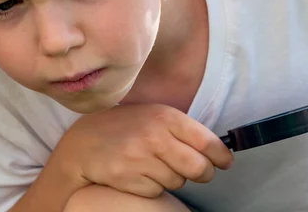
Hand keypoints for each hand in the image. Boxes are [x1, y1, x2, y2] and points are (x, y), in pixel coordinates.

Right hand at [54, 104, 233, 198]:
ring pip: (178, 182)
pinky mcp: (127, 177)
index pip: (207, 142)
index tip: (225, 162)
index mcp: (165, 116)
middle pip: (199, 168)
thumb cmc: (123, 128)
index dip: (221, 156)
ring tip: (153, 164)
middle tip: (195, 171)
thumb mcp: (152, 116)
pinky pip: (156, 191)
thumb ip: (181, 129)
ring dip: (172, 178)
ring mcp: (140, 157)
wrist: (83, 143)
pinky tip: (139, 173)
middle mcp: (154, 136)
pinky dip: (152, 187)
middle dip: (202, 173)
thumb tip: (218, 151)